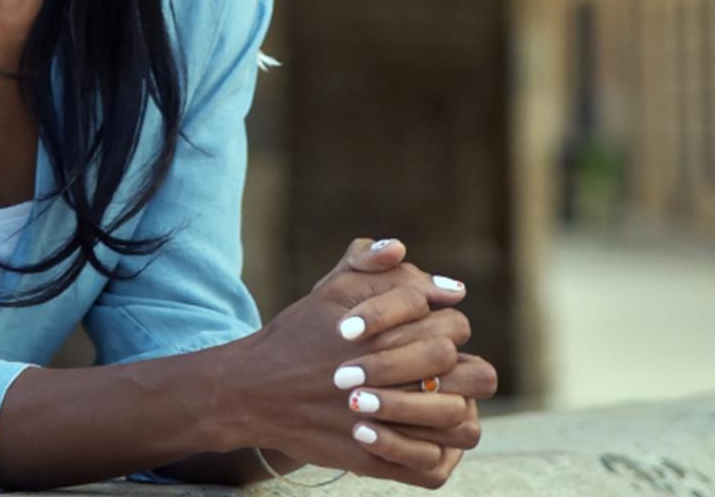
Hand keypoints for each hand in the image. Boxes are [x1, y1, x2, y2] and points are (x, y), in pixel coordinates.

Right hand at [226, 238, 470, 487]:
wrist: (254, 391)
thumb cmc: (298, 336)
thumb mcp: (328, 288)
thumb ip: (367, 262)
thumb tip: (403, 251)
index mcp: (383, 332)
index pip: (452, 322)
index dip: (446, 320)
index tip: (431, 323)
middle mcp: (387, 376)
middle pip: (461, 367)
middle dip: (457, 362)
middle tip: (440, 365)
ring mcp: (382, 422)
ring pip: (458, 420)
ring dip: (456, 407)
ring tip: (440, 400)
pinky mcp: (372, 459)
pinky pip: (431, 465)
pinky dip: (437, 451)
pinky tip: (424, 434)